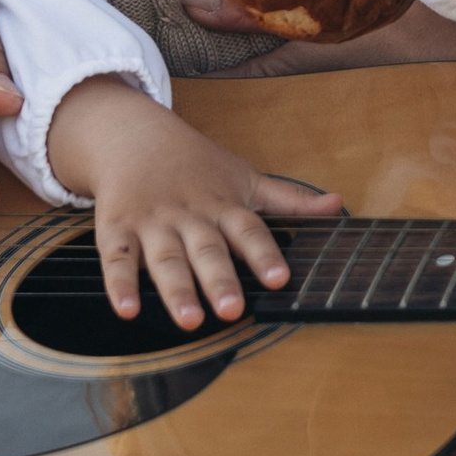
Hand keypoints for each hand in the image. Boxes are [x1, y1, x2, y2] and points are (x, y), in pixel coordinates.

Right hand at [47, 77, 342, 328]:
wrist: (133, 135)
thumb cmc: (198, 165)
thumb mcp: (246, 178)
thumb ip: (290, 199)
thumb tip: (339, 205)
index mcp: (225, 206)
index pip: (249, 231)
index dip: (264, 255)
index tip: (280, 278)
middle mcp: (190, 216)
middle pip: (207, 250)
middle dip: (220, 280)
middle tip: (232, 310)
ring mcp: (153, 224)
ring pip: (165, 259)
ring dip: (177, 290)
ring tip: (190, 320)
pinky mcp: (118, 230)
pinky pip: (117, 260)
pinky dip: (120, 285)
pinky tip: (127, 310)